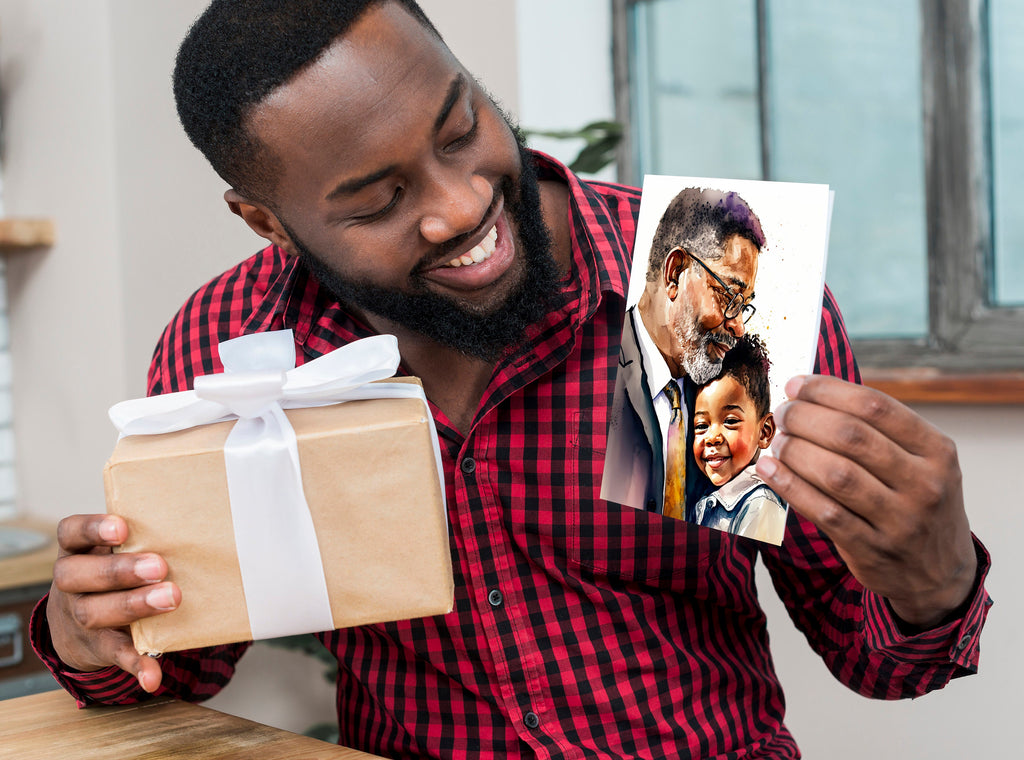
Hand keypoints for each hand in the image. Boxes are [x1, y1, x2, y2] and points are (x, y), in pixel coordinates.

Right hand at [47, 514, 180, 692]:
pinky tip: (152, 674)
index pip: (71, 533)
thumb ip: (141, 537)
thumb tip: (193, 525)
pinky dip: (136, 664)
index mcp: (77, 551)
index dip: (92, 529)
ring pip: (92, 612)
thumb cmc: (111, 573)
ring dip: (133, 606)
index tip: (122, 528)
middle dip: (120, 571)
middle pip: (78, 575)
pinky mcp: (97, 647)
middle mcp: (71, 583)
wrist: (77, 624)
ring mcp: (79, 617)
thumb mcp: (112, 551)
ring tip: (170, 599)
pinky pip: (114, 655)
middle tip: (159, 567)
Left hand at [756, 375, 976, 628]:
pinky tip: (772, 470)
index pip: (876, 406)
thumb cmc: (917, 504)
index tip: (797, 385)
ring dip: (795, 451)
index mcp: (936, 451)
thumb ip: (878, 430)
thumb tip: (812, 396)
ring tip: (778, 441)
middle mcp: (924, 483)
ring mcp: (899, 520)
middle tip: (783, 414)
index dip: (827, 390)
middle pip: (851, 436)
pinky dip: (790, 486)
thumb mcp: (921, 462)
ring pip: (835, 473)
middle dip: (805, 418)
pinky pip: (823, 511)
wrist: (938, 573)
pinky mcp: (872, 549)